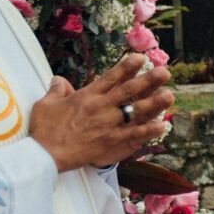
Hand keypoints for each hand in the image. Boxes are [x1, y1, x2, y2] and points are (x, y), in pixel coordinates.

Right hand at [28, 54, 172, 171]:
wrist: (44, 155)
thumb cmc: (44, 129)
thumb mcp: (45, 104)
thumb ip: (56, 90)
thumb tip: (59, 79)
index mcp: (87, 96)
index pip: (111, 77)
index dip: (127, 66)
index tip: (141, 58)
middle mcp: (101, 108)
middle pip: (129, 91)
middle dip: (148, 80)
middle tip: (165, 71)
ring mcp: (108, 125)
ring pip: (135, 111)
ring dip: (154, 103)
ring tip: (170, 95)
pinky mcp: (110, 143)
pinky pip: (134, 135)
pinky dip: (149, 131)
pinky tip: (163, 125)